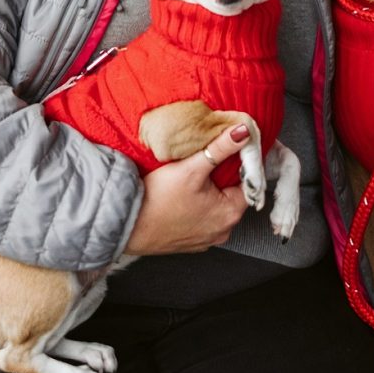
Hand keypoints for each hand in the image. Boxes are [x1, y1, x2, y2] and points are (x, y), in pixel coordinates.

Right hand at [124, 124, 251, 254]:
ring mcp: (206, 239)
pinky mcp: (191, 242)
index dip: (239, 163)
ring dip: (209, 192)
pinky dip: (197, 206)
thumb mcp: (192, 167)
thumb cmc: (157, 200)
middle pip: (232, 194)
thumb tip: (244, 131)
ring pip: (216, 206)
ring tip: (192, 177)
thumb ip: (221, 147)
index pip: (248, 182)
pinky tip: (182, 195)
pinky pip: (202, 218)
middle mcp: (223, 231)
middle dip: (222, 177)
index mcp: (230, 214)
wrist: (126, 224)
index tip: (228, 150)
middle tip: (205, 161)